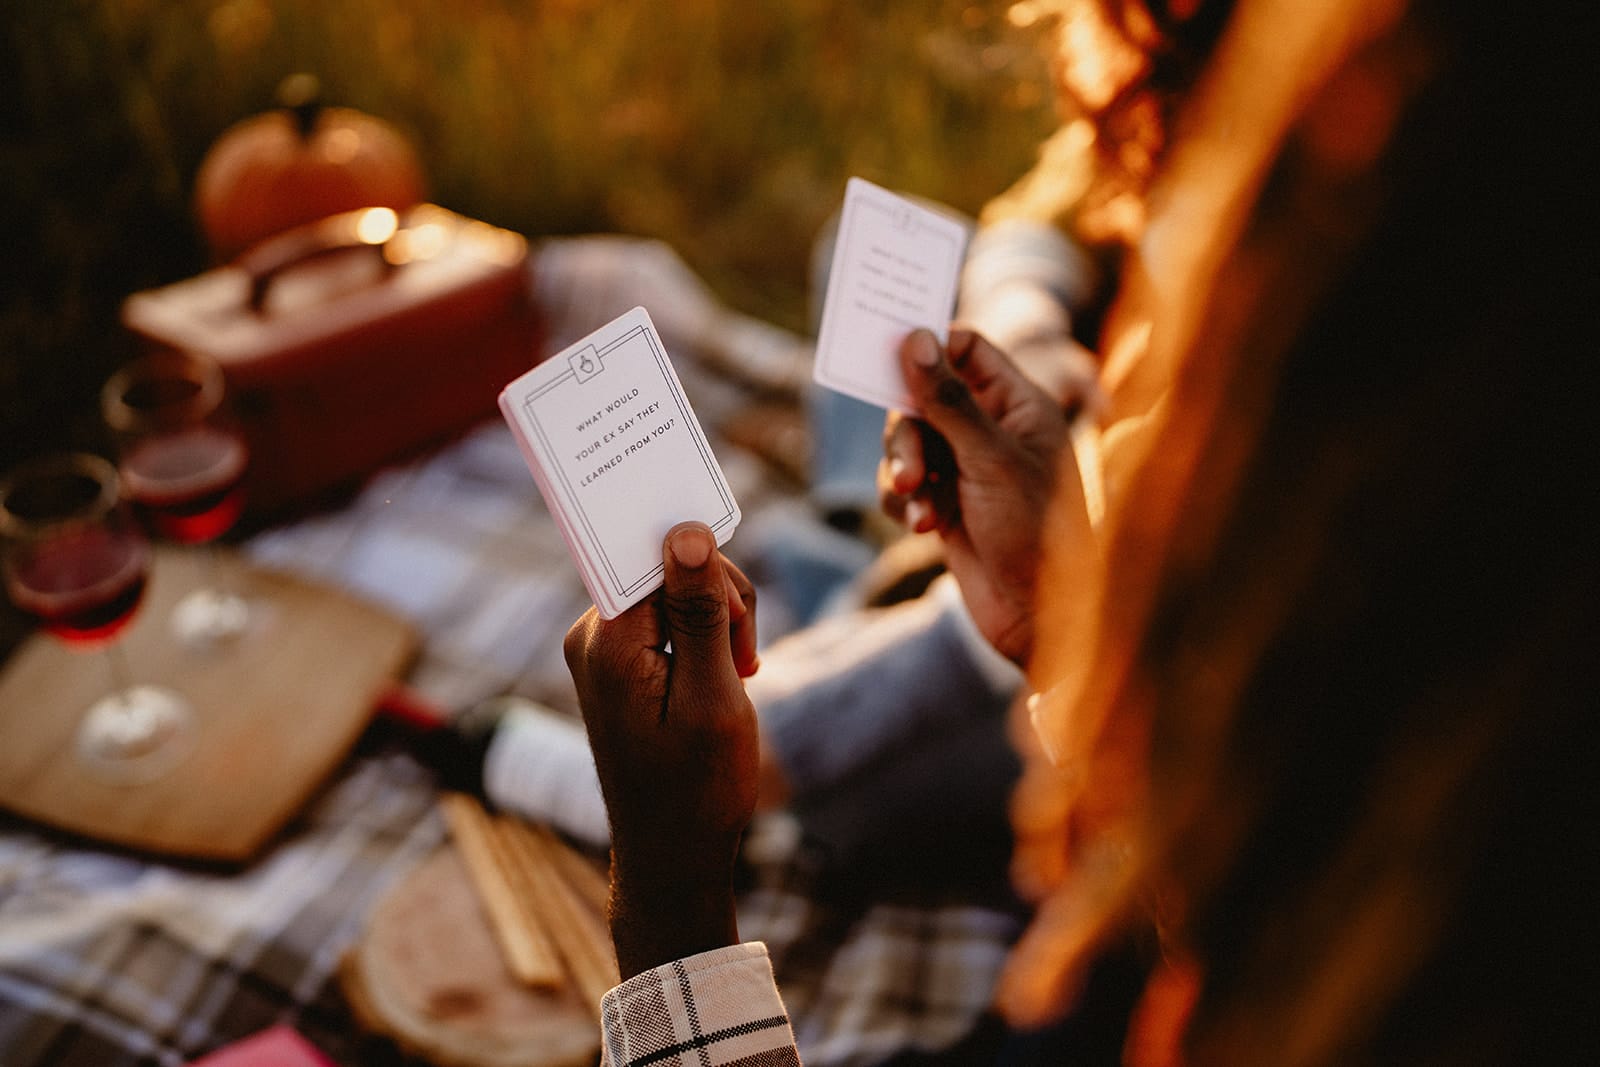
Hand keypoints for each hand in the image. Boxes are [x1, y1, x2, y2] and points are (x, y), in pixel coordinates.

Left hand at [563, 522, 759, 976]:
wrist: (673, 853)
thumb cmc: (698, 787)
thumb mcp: (713, 695)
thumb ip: (700, 611)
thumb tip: (686, 534)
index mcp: (608, 640)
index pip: (659, 554)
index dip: (709, 575)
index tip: (738, 620)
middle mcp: (593, 635)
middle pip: (668, 566)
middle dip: (720, 600)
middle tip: (745, 661)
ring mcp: (602, 648)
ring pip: (675, 589)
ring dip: (718, 621)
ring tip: (737, 675)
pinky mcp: (619, 660)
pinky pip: (667, 617)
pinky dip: (704, 638)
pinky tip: (719, 677)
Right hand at [878, 328, 1071, 663]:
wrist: (1038, 617)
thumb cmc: (1034, 531)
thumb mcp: (989, 458)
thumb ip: (947, 398)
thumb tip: (915, 337)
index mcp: (1019, 405)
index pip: (966, 349)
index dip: (928, 349)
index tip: (889, 356)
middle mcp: (993, 430)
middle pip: (924, 396)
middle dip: (907, 432)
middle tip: (912, 471)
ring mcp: (968, 468)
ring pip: (909, 441)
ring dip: (902, 471)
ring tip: (918, 508)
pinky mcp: (947, 503)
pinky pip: (905, 482)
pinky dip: (903, 500)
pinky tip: (921, 527)